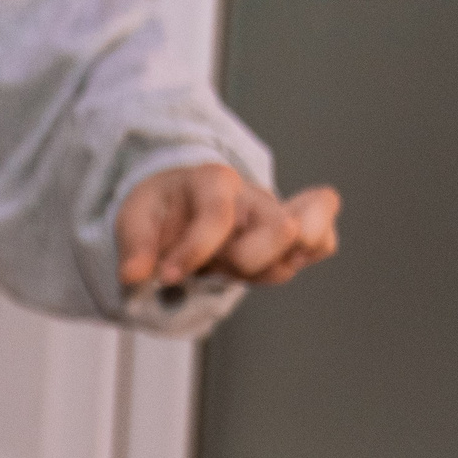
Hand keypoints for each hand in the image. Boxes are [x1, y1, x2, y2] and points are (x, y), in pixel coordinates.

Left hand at [116, 163, 340, 289]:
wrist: (180, 206)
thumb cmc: (162, 210)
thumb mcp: (136, 217)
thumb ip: (136, 246)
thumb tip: (132, 276)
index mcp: (214, 182)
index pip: (218, 215)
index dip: (193, 251)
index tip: (167, 276)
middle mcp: (253, 197)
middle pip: (280, 228)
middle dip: (247, 260)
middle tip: (219, 268)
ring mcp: (276, 217)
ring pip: (311, 234)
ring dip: (281, 262)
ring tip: (251, 269)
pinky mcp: (290, 238)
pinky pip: (324, 241)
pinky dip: (312, 253)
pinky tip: (280, 265)